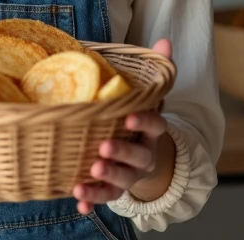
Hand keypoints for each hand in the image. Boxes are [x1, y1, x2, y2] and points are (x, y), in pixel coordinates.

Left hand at [72, 39, 172, 214]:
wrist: (139, 151)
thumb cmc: (137, 117)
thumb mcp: (148, 94)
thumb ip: (156, 69)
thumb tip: (164, 41)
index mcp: (150, 130)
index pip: (155, 126)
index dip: (144, 123)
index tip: (129, 117)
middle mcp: (143, 154)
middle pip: (138, 158)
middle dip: (121, 155)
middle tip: (103, 148)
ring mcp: (129, 174)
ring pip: (122, 181)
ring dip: (107, 180)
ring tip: (90, 172)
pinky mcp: (113, 188)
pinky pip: (104, 197)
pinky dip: (92, 200)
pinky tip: (79, 201)